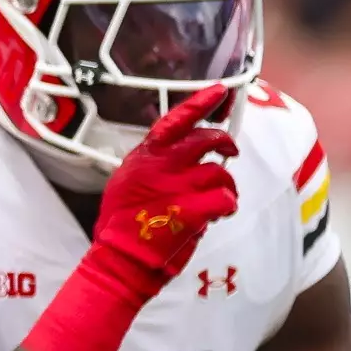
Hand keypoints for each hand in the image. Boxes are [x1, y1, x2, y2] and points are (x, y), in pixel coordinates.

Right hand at [88, 84, 238, 297]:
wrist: (121, 259)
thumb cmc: (123, 225)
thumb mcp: (126, 183)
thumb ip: (152, 166)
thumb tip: (179, 155)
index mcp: (143, 158)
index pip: (174, 121)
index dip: (200, 104)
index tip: (220, 91)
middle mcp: (160, 167)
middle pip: (206, 140)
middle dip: (225, 144)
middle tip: (229, 153)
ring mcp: (178, 188)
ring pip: (220, 172)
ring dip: (225, 186)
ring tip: (217, 201)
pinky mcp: (194, 210)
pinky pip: (226, 199)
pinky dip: (226, 206)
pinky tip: (217, 215)